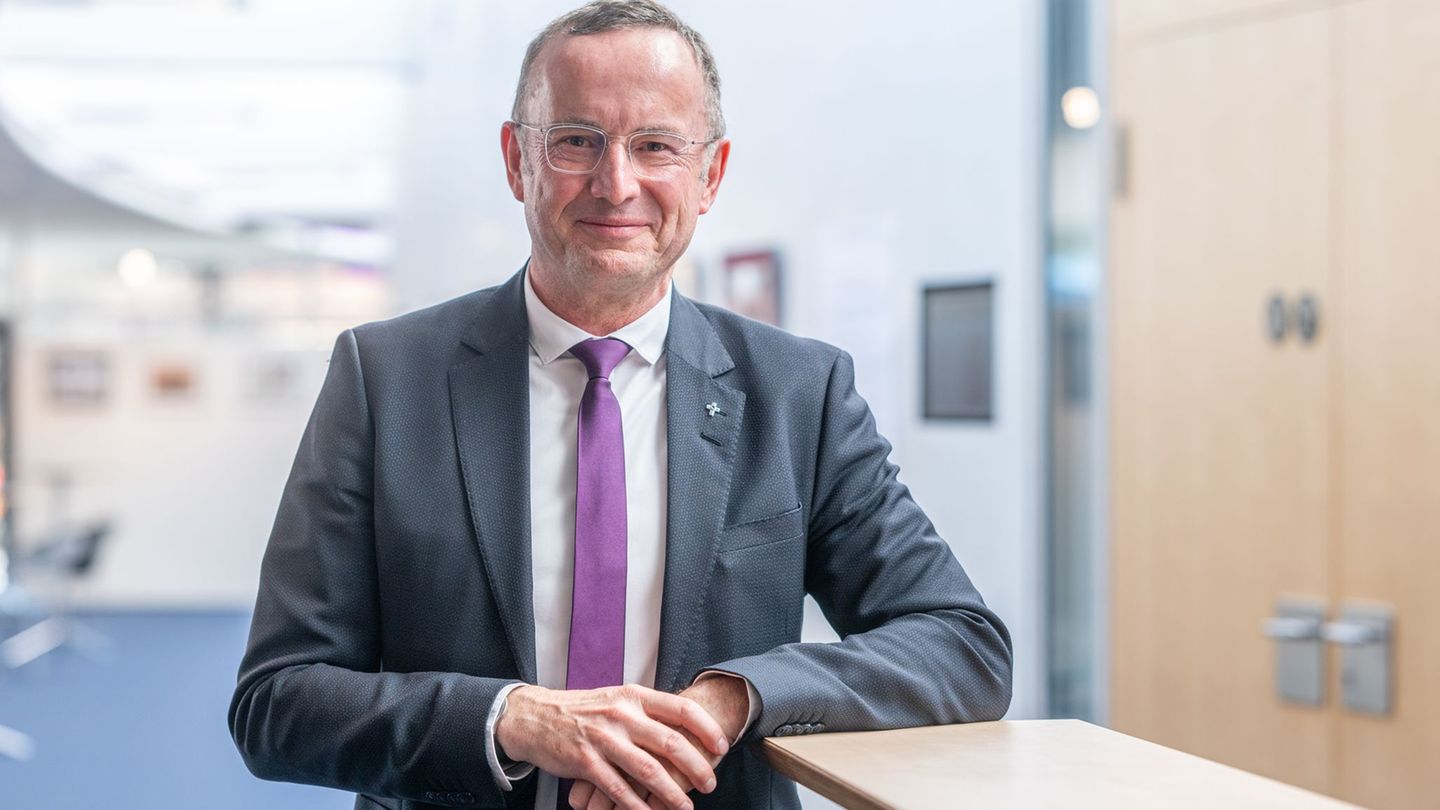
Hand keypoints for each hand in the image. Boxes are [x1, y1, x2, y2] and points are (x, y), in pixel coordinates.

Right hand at [495, 684, 727, 809]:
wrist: (535, 716)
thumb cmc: (583, 710)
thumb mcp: (618, 699)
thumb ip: (648, 711)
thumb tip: (686, 726)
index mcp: (634, 696)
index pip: (682, 709)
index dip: (707, 729)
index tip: (721, 747)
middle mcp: (622, 715)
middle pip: (671, 743)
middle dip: (697, 768)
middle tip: (710, 784)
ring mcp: (603, 739)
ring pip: (648, 770)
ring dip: (671, 793)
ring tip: (685, 807)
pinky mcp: (586, 762)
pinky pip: (618, 789)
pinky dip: (637, 805)